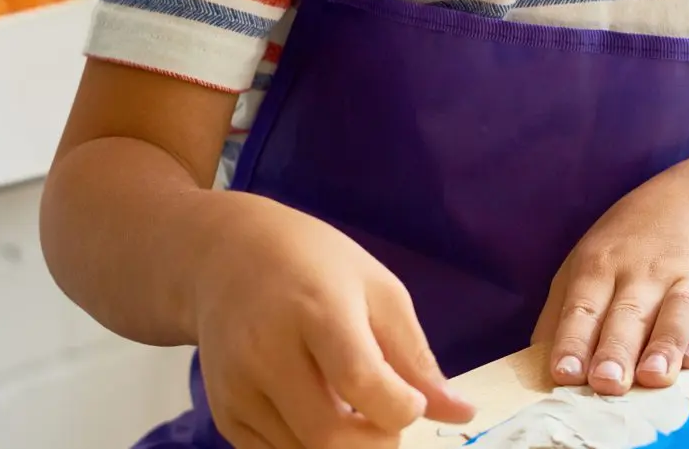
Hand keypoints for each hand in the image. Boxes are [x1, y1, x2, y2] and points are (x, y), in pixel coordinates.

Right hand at [194, 197, 475, 447]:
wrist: (226, 258)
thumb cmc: (316, 266)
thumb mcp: (379, 291)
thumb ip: (416, 358)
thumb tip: (463, 414)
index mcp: (317, 312)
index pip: (361, 382)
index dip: (400, 407)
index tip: (411, 400)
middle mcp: (267, 354)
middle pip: (329, 436)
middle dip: (377, 445)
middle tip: (389, 417)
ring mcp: (238, 389)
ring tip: (355, 411)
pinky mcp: (224, 414)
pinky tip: (321, 413)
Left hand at [535, 173, 688, 395]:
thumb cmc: (631, 248)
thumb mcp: (586, 262)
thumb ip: (561, 315)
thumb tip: (541, 369)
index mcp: (603, 264)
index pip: (584, 307)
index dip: (573, 341)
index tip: (565, 374)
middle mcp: (649, 270)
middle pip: (629, 313)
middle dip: (616, 349)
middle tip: (607, 382)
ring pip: (678, 313)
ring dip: (664, 345)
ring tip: (652, 377)